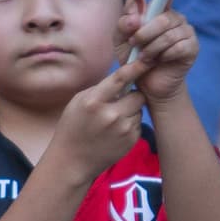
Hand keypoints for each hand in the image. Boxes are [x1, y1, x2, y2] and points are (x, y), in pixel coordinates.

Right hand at [50, 59, 148, 181]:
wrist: (72, 161)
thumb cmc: (72, 127)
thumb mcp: (78, 102)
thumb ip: (100, 89)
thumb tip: (124, 77)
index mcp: (94, 101)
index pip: (120, 78)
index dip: (136, 67)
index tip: (147, 59)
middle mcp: (110, 114)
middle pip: (138, 95)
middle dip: (132, 96)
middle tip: (120, 101)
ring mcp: (122, 129)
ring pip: (139, 109)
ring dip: (131, 111)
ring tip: (112, 120)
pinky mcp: (131, 140)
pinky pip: (138, 123)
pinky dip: (130, 124)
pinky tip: (114, 132)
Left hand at [118, 7, 197, 107]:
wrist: (147, 84)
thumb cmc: (134, 59)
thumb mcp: (121, 41)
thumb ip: (124, 23)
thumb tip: (135, 14)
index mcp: (158, 11)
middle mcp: (175, 18)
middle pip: (162, 18)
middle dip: (144, 33)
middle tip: (134, 44)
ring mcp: (186, 32)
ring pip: (169, 35)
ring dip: (152, 48)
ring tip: (143, 58)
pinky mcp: (192, 48)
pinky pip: (178, 47)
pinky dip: (164, 56)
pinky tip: (159, 61)